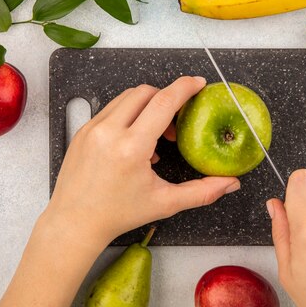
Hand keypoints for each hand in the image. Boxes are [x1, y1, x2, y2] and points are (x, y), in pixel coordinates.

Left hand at [48, 76, 239, 247]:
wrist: (75, 222)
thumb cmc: (116, 214)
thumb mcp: (165, 203)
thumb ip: (202, 191)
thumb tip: (230, 183)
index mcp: (130, 148)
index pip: (162, 102)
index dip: (184, 88)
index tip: (198, 83)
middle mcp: (109, 132)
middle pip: (146, 92)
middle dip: (166, 98)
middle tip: (177, 122)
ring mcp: (92, 129)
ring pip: (127, 97)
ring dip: (147, 105)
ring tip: (156, 134)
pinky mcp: (83, 131)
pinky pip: (111, 109)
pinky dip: (129, 115)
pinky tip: (136, 140)